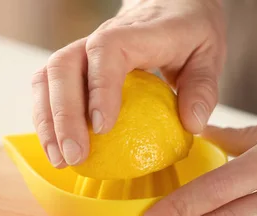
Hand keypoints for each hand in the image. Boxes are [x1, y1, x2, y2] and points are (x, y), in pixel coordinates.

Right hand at [31, 0, 225, 166]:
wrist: (171, 5)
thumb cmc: (188, 33)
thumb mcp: (209, 55)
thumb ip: (203, 89)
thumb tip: (193, 124)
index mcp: (139, 32)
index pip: (107, 50)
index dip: (100, 87)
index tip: (103, 127)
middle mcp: (102, 36)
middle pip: (65, 65)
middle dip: (64, 114)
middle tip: (76, 156)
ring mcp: (83, 49)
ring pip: (48, 76)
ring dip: (48, 120)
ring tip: (60, 159)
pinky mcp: (75, 65)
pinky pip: (48, 87)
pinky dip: (47, 119)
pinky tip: (57, 149)